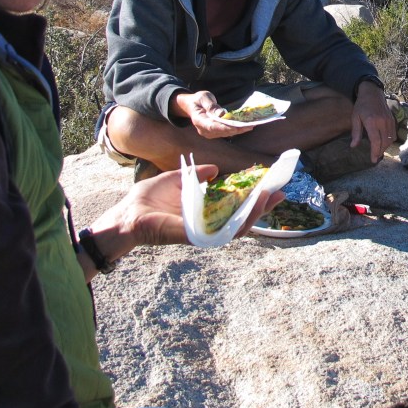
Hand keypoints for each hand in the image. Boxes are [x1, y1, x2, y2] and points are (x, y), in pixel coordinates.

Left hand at [87, 162, 287, 270]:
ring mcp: (204, 233)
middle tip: (280, 190)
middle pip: (243, 218)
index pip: (234, 207)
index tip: (269, 184)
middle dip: (263, 206)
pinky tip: (252, 208)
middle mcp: (207, 225)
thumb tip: (214, 170)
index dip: (253, 197)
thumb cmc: (147, 200)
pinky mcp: (198, 238)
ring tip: (271, 196)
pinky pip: (224, 233)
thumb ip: (196, 175)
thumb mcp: (176, 179)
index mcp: (204, 212)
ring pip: (239, 227)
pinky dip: (241, 222)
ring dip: (257, 212)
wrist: (127, 215)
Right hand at [175, 91, 245, 140]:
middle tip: (249, 126)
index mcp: (198, 120)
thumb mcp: (203, 97)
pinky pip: (226, 132)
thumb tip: (221, 114)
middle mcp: (203, 130)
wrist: (193, 105)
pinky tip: (246, 126)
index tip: (235, 128)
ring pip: (225, 133)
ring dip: (238, 130)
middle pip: (221, 132)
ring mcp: (209, 132)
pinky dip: (236, 129)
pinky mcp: (214, 132)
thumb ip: (211, 105)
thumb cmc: (198, 100)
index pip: (212, 126)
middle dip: (235, 129)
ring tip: (250, 126)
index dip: (224, 128)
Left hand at [352, 80, 395, 162]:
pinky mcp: (392, 120)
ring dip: (385, 147)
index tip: (373, 160)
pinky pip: (393, 134)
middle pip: (384, 142)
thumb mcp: (355, 118)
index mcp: (372, 122)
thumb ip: (356, 132)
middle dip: (380, 152)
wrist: (372, 93)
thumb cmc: (361, 106)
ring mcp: (389, 121)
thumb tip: (353, 146)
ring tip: (378, 151)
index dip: (375, 152)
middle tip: (375, 157)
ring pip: (390, 139)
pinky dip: (389, 141)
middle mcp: (382, 122)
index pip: (376, 141)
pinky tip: (383, 143)